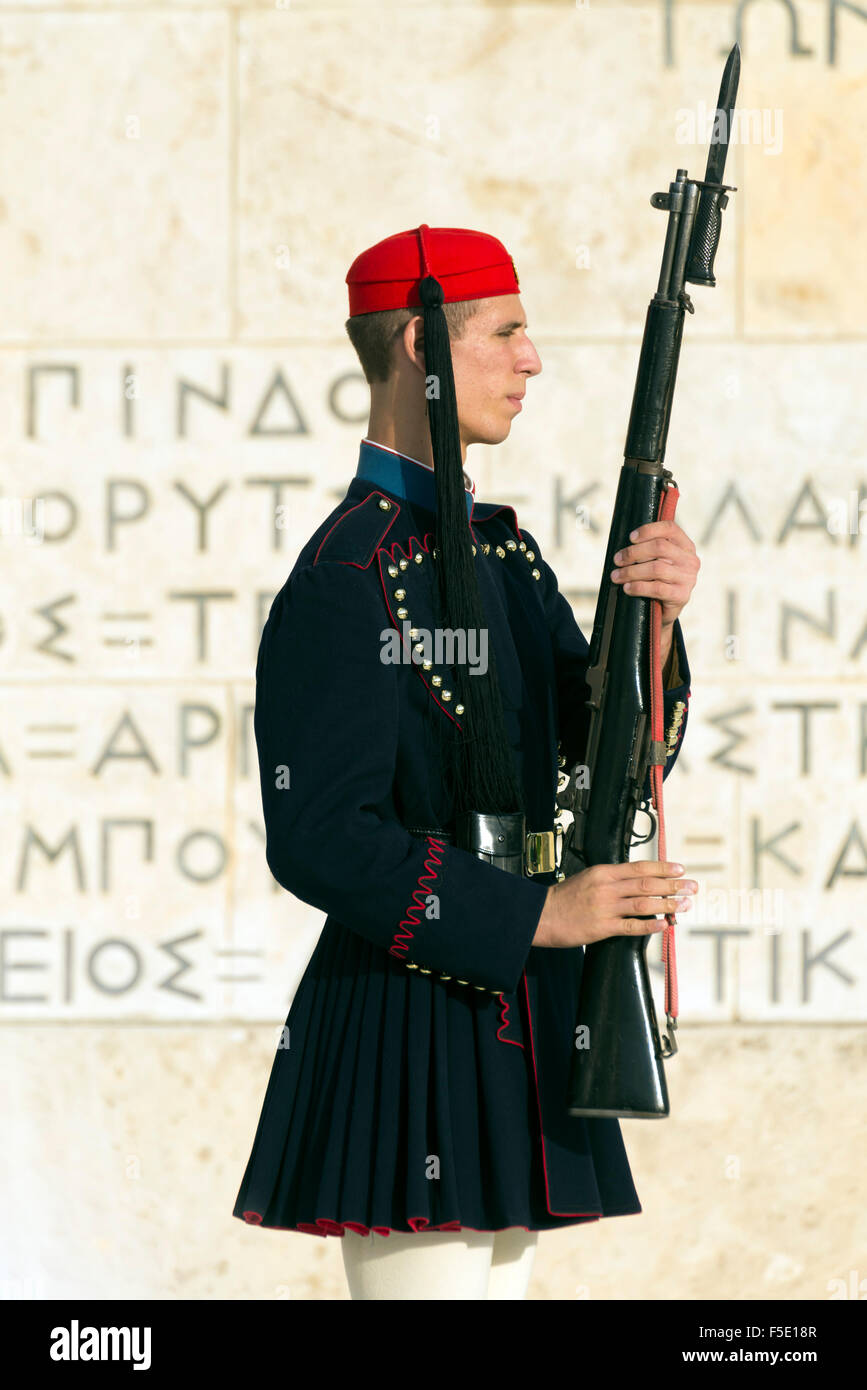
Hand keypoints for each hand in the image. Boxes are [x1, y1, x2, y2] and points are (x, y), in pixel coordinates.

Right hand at [532, 860, 698, 948]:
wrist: (542, 915)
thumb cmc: (565, 898)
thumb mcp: (588, 878)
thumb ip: (612, 878)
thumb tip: (639, 879)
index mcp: (603, 872)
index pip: (639, 867)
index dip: (663, 867)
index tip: (680, 869)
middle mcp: (606, 888)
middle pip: (646, 884)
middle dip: (673, 885)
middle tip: (692, 887)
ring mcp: (605, 908)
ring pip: (643, 904)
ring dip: (667, 904)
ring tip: (684, 905)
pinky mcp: (602, 927)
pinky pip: (631, 927)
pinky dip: (649, 926)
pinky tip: (664, 925)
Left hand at [609, 519, 699, 628]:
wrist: (665, 611)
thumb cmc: (658, 580)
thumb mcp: (658, 561)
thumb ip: (649, 549)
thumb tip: (624, 546)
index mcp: (685, 546)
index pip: (670, 529)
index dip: (648, 530)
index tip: (631, 537)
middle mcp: (690, 560)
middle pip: (659, 547)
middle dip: (633, 553)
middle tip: (618, 560)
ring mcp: (688, 578)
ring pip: (656, 568)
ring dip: (631, 571)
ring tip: (617, 576)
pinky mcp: (681, 596)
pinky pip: (656, 588)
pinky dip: (638, 587)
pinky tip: (627, 588)